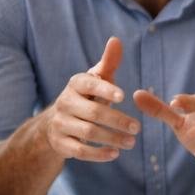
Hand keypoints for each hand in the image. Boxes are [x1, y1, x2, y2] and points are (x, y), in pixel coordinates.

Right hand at [39, 37, 140, 163]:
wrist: (56, 123)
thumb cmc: (86, 96)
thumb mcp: (96, 79)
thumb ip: (108, 62)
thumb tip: (116, 39)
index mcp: (75, 84)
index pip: (89, 84)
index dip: (105, 90)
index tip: (123, 96)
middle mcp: (65, 103)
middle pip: (93, 113)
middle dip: (117, 120)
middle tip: (137, 128)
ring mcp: (61, 124)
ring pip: (88, 133)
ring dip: (112, 138)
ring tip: (132, 142)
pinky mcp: (61, 144)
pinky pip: (80, 151)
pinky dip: (98, 154)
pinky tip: (115, 153)